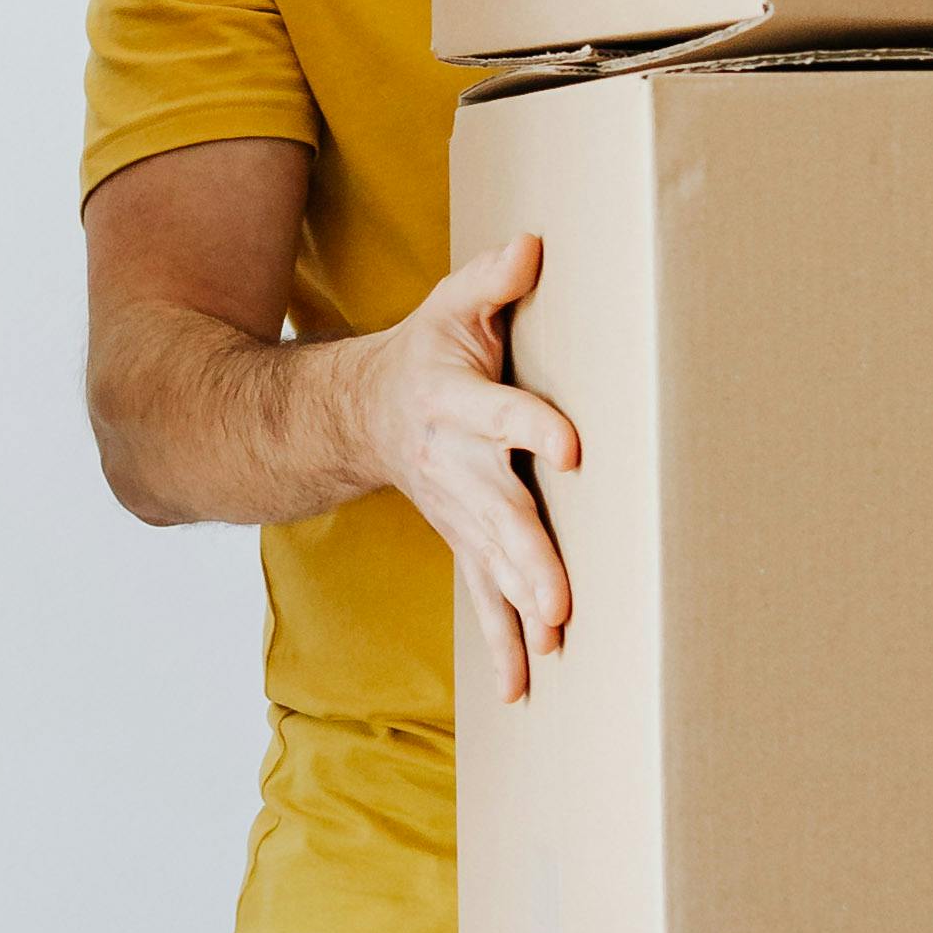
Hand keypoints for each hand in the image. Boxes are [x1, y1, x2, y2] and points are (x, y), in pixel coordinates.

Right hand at [344, 232, 580, 703]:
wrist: (358, 416)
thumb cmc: (427, 355)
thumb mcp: (452, 306)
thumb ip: (493, 280)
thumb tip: (535, 246)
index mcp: (457, 402)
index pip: (501, 412)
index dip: (534, 427)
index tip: (574, 447)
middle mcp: (457, 466)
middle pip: (498, 514)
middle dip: (529, 559)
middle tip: (560, 601)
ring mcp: (458, 512)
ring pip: (491, 565)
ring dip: (519, 608)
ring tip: (553, 645)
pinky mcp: (463, 541)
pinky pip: (483, 598)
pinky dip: (502, 643)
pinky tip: (525, 687)